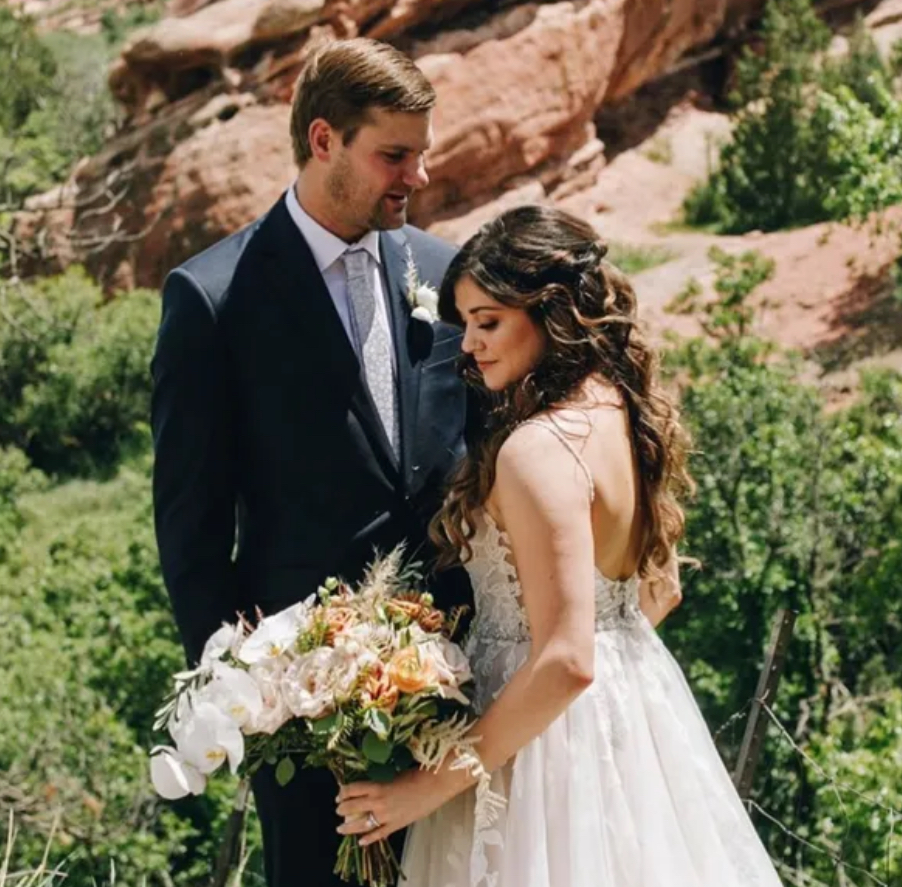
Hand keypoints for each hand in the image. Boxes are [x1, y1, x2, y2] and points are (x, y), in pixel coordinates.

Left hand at [336, 766, 468, 846]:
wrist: (436, 785)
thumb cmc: (417, 775)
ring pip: (362, 824)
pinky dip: (369, 839)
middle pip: (353, 807)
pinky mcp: (396, 825)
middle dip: (343, 809)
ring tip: (341, 828)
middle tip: (338, 810)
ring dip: (349, 827)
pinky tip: (361, 842)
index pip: (353, 789)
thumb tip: (373, 786)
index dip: (343, 792)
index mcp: (378, 786)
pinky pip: (379, 834)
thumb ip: (382, 783)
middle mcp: (379, 802)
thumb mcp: (396, 775)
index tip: (339, 794)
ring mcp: (387, 816)